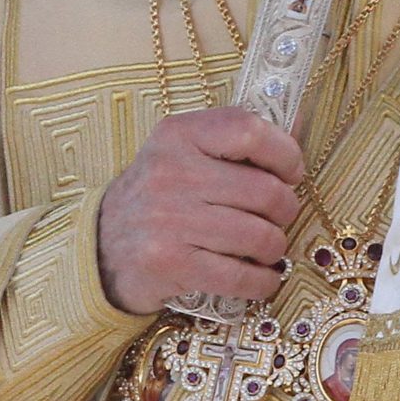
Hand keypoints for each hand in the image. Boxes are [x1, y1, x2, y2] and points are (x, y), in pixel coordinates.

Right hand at [96, 106, 301, 315]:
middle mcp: (171, 172)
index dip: (286, 153)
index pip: (249, 130)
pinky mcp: (171, 264)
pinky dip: (264, 281)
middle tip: (278, 218)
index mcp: (179, 135)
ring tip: (266, 248)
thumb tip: (298, 119)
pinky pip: (241, 276)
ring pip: (260, 236)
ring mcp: (169, 220)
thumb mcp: (186, 153)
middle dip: (286, 210)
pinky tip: (263, 277)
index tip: (290, 172)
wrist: (100, 247)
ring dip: (275, 248)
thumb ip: (237, 136)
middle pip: (265, 191)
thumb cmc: (159, 197)